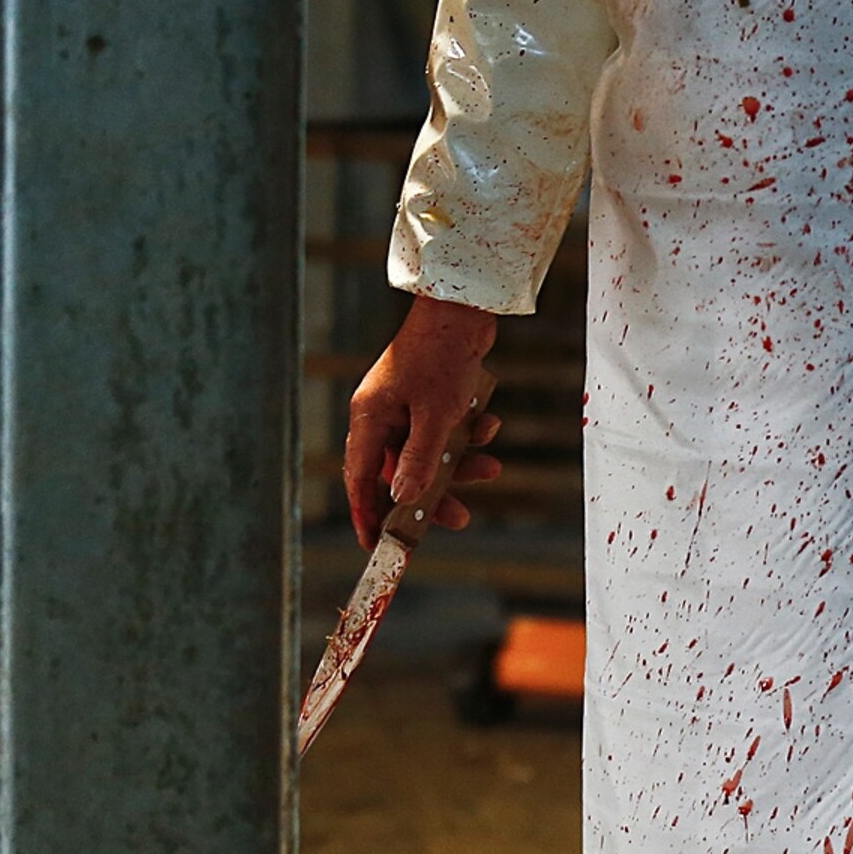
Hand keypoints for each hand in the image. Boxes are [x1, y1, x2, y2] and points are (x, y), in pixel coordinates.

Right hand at [344, 296, 502, 548]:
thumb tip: (402, 500)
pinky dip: (468, 434)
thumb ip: (418, 462)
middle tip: (459, 518)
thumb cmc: (443, 357)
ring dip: (460, 462)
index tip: (376, 545)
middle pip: (400, 470)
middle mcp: (382, 413)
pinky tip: (491, 426)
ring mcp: (406, 404)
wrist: (465, 307)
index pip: (360, 477)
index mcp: (369, 417)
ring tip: (492, 467)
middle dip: (433, 493)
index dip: (366, 514)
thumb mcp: (435, 417)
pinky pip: (446, 429)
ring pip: (430, 451)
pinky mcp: (430, 395)